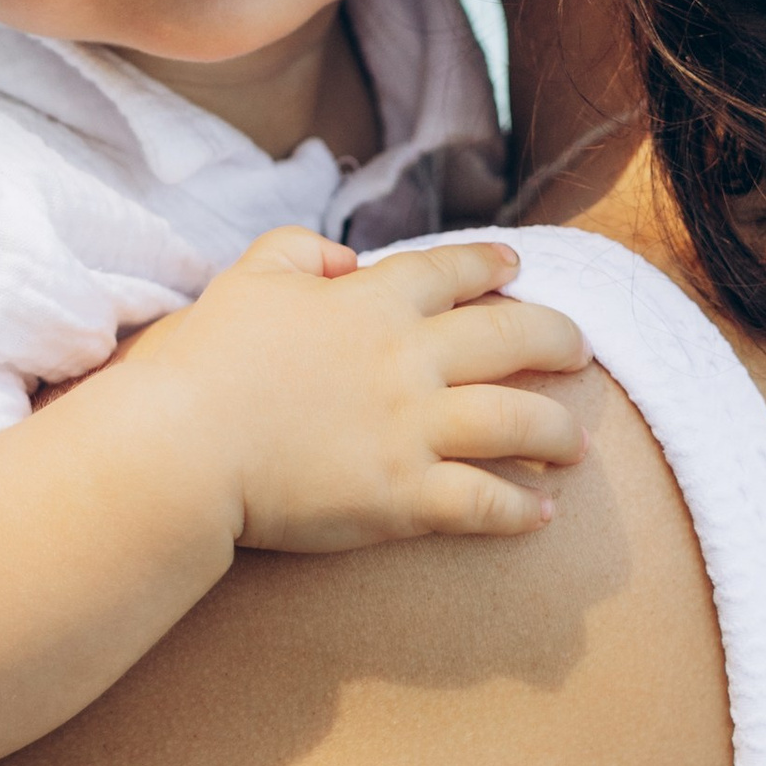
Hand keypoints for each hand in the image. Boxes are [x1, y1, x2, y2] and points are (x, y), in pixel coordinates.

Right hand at [121, 230, 591, 549]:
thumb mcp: (245, 279)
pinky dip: (521, 509)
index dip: (492, 266)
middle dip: (560, 340)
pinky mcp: (406, 495)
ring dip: (559, 431)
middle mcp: (408, 358)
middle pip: (514, 335)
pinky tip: (542, 515)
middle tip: (582, 352)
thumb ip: (294, 251)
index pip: (452, 271)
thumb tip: (341, 256)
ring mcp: (413, 427)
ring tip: (578, 445)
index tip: (517, 269)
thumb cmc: (203, 365)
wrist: (183, 447)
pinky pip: (485, 501)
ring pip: (521, 420)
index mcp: (370, 301)